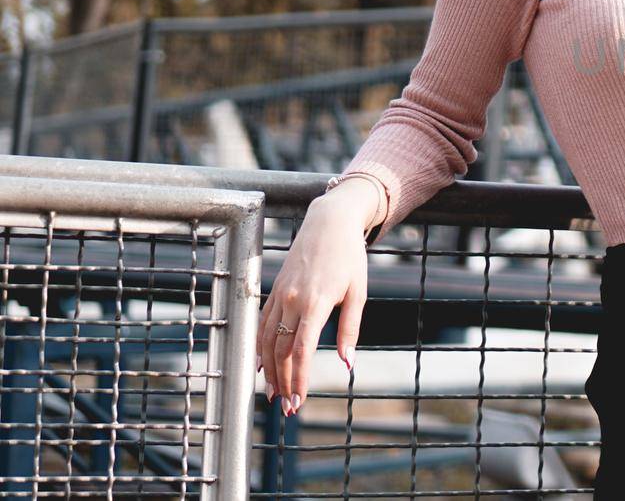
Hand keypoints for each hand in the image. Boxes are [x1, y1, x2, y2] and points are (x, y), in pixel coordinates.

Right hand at [257, 183, 375, 416]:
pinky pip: (262, 324)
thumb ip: (350, 329)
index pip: (301, 350)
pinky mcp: (275, 290)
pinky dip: (260, 347)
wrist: (330, 222)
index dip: (298, 378)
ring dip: (268, 370)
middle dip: (283, 381)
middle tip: (287, 407)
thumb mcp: (358, 292)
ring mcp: (280, 294)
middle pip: (280, 350)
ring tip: (273, 393)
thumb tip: (347, 363)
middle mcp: (292, 300)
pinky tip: (261, 365)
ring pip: (266, 339)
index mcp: (315, 302)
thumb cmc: (350, 257)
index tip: (299, 400)